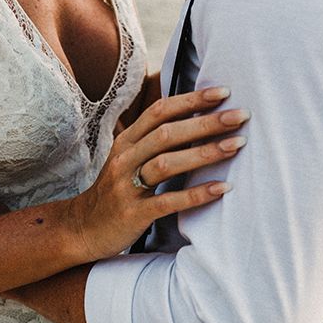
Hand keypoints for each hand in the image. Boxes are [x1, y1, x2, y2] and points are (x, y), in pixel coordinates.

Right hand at [68, 87, 248, 260]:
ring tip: (236, 145)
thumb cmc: (113, 194)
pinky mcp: (132, 214)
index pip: (159, 112)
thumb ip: (151, 142)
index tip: (223, 92)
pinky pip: (167, 201)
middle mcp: (124, 160)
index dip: (191, 100)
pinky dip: (196, 194)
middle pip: (167, 133)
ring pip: (166, 163)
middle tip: (241, 116)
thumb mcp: (126, 161)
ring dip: (204, 153)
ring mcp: (126, 187)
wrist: (81, 230)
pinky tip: (221, 188)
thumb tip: (194, 120)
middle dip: (206, 122)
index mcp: (125, 143)